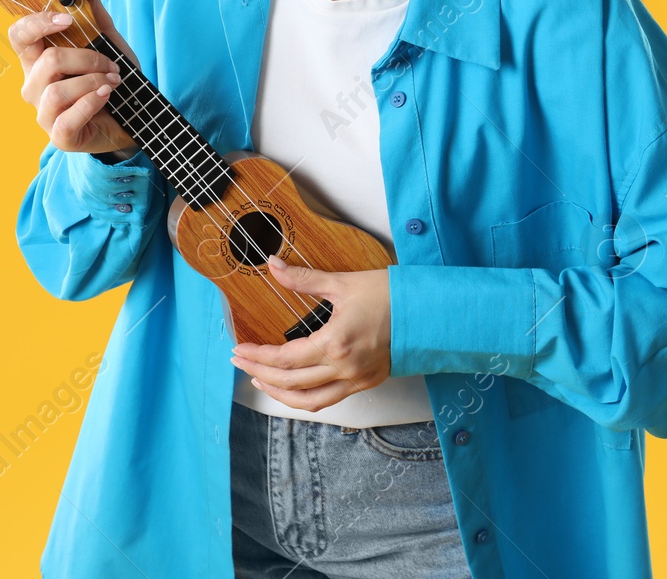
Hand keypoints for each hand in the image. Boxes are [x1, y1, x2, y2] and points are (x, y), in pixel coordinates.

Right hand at [7, 0, 139, 155]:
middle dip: (87, 57)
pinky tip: (107, 95)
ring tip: (113, 80)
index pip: (18, 34)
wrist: (135, 115)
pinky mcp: (59, 136)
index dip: (37, 22)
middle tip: (109, 62)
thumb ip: (88, 1)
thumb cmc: (110, 74)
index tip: (66, 19)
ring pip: (58, 89)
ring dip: (94, 80)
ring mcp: (43, 112)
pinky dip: (93, 102)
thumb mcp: (105, 34)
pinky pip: (69, 115)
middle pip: (47, 60)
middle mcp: (33, 84)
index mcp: (37, 57)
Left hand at [230, 256, 391, 411]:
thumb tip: (274, 266)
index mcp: (336, 343)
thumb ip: (303, 279)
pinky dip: (306, 398)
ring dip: (280, 394)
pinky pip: (329, 400)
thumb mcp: (343, 283)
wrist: (427, 311)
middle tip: (241, 361)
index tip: (240, 348)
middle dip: (260, 372)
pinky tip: (294, 387)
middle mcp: (345, 368)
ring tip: (261, 380)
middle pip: (291, 382)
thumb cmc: (389, 295)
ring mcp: (357, 380)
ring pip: (309, 401)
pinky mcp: (366, 383)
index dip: (257, 355)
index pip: (285, 358)